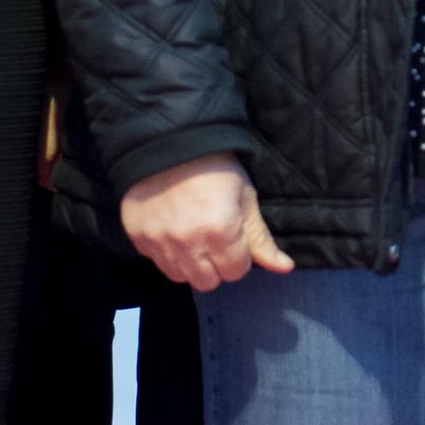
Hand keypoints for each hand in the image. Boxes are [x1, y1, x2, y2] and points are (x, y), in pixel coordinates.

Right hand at [121, 155, 294, 290]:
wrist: (169, 142)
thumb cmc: (215, 166)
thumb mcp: (244, 197)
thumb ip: (261, 239)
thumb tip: (286, 268)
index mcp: (221, 232)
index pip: (235, 272)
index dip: (239, 256)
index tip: (234, 236)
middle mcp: (188, 243)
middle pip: (208, 282)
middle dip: (216, 266)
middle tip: (214, 239)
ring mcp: (160, 243)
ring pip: (181, 278)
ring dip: (191, 264)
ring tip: (193, 236)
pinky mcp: (139, 239)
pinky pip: (158, 264)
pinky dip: (169, 255)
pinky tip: (174, 231)